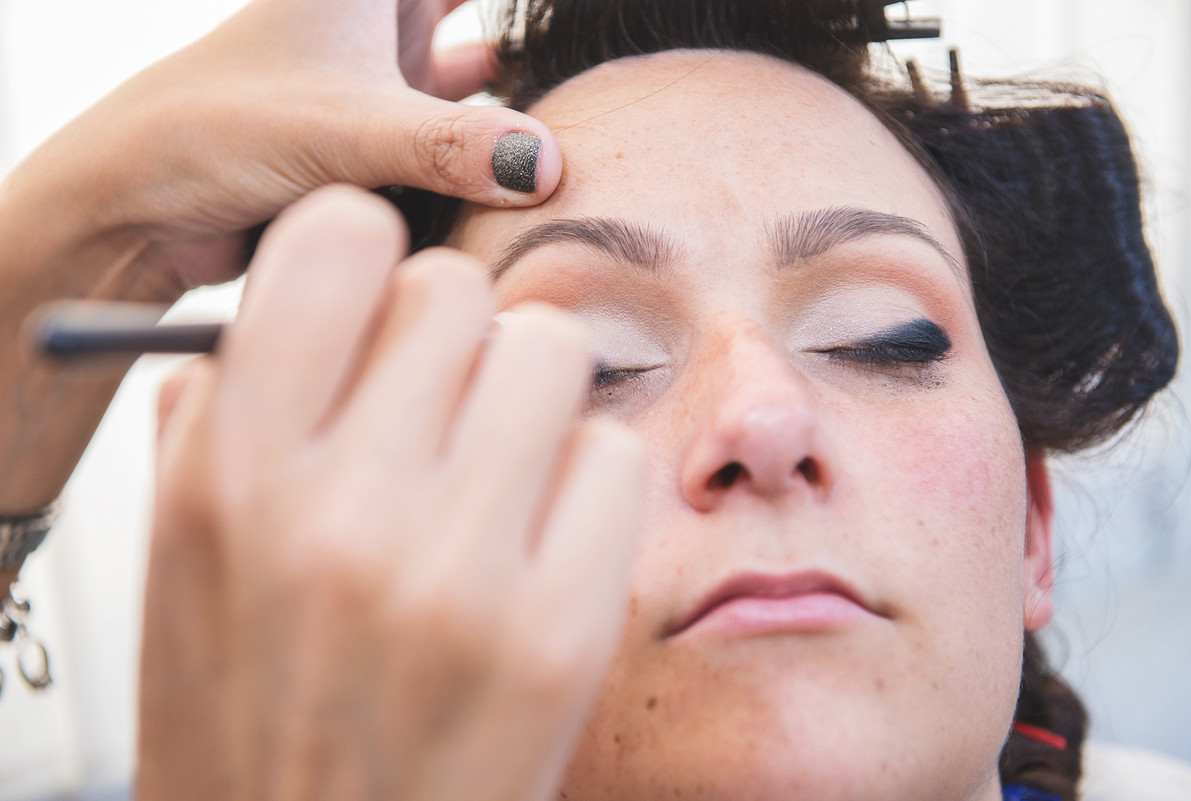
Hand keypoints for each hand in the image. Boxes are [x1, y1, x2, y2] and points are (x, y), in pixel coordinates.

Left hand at [5, 0, 560, 293]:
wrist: (144, 208)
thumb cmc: (218, 129)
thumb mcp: (346, 125)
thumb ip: (449, 145)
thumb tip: (547, 165)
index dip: (536, 7)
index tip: (591, 24)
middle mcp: (380, 27)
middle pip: (481, 21)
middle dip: (533, 45)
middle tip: (596, 72)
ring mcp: (384, 89)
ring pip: (478, 86)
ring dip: (516, 108)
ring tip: (576, 132)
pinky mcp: (382, 149)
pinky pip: (459, 146)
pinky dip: (489, 161)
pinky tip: (527, 182)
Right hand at [137, 186, 641, 800]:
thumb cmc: (253, 721)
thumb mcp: (184, 564)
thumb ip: (219, 419)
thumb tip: (284, 306)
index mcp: (233, 474)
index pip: (339, 239)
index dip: (368, 259)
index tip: (379, 306)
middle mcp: (343, 512)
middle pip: (460, 289)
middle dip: (452, 338)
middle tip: (439, 409)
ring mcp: (460, 572)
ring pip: (551, 353)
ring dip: (526, 397)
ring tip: (491, 474)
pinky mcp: (560, 629)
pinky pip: (613, 456)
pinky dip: (583, 481)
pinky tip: (539, 539)